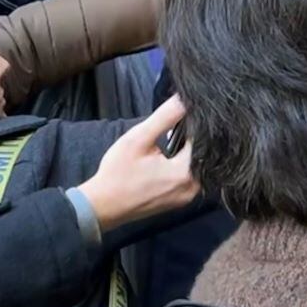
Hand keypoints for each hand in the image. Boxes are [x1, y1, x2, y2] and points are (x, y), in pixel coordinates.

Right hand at [75, 97, 200, 231]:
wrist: (103, 207)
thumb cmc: (118, 173)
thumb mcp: (138, 139)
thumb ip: (164, 118)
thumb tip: (184, 99)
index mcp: (186, 173)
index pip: (203, 139)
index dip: (195, 123)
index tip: (185, 111)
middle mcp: (193, 188)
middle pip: (203, 153)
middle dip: (191, 136)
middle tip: (177, 122)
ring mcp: (187, 197)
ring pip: (196, 165)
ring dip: (187, 150)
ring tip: (172, 135)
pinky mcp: (180, 201)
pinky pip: (189, 176)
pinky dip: (183, 163)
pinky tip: (169, 154)